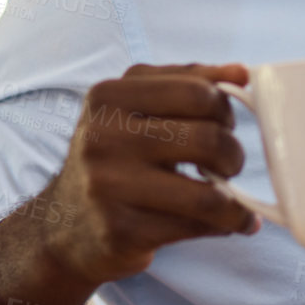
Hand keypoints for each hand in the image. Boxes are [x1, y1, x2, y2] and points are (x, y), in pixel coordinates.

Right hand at [39, 62, 262, 285]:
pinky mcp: (120, 231)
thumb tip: (241, 74)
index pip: (197, 92)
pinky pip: (195, 227)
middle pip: (207, 140)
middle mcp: (103, 138)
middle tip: (229, 164)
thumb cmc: (115, 158)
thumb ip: (187, 82)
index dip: (224, 109)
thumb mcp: (136, 108)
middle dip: (233, 154)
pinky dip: (226, 225)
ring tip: (233, 199)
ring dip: (235, 200)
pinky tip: (231, 223)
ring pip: (206, 194)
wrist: (63, 225)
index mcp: (108, 96)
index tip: (225, 124)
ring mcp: (109, 187)